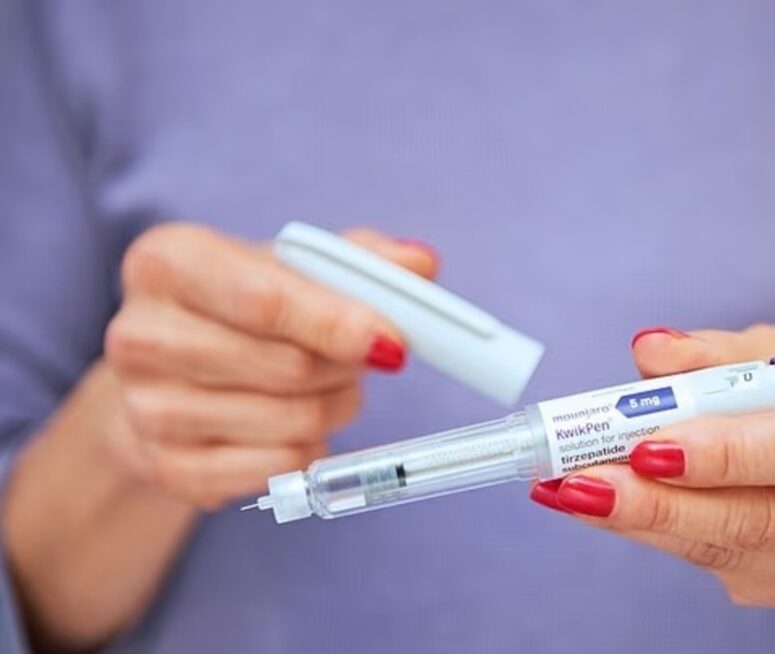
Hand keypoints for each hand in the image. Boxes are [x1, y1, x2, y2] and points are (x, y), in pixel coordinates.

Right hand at [104, 223, 436, 508]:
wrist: (169, 373)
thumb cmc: (237, 306)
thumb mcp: (289, 264)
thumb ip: (359, 258)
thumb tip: (419, 262)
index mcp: (166, 263)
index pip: (264, 300)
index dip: (337, 323)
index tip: (392, 341)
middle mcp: (140, 335)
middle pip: (288, 367)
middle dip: (348, 366)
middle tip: (366, 356)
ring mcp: (146, 408)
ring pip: (293, 422)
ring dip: (337, 407)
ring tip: (329, 387)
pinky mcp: (166, 467)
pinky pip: (279, 468)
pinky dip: (311, 449)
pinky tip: (297, 425)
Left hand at [530, 324, 774, 610]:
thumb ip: (720, 356)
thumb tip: (649, 352)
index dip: (727, 453)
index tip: (646, 445)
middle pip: (762, 518)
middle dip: (657, 501)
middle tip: (578, 478)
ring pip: (729, 550)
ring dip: (639, 519)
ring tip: (567, 488)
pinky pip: (717, 563)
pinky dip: (654, 531)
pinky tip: (605, 505)